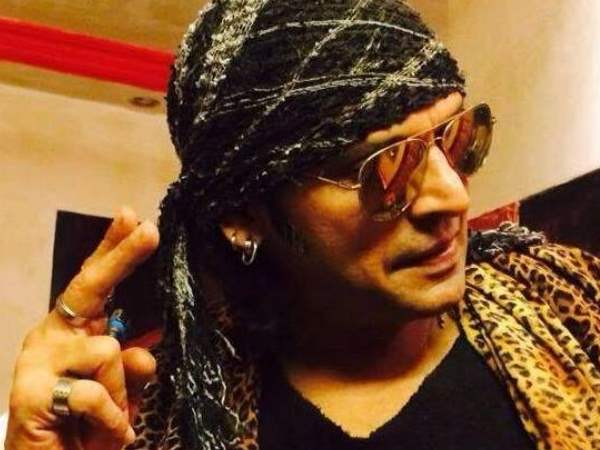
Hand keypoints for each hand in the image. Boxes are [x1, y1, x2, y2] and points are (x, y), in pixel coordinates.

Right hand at [5, 207, 159, 449]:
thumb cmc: (81, 428)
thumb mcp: (117, 391)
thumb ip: (131, 366)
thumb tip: (148, 351)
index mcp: (72, 331)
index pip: (93, 282)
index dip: (112, 249)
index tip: (133, 217)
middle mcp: (51, 336)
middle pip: (89, 286)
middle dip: (121, 256)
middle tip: (149, 229)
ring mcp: (37, 362)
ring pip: (108, 349)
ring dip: (121, 391)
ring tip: (112, 419)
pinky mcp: (31, 394)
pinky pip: (93, 392)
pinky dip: (112, 417)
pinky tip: (108, 435)